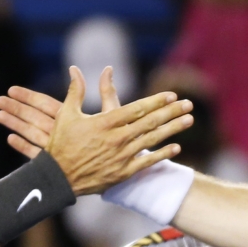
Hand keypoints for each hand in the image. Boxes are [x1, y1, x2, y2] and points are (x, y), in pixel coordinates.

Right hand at [0, 67, 192, 195]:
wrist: (58, 178)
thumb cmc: (61, 144)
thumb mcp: (66, 115)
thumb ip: (75, 91)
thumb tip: (74, 69)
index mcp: (105, 123)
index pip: (136, 109)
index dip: (156, 101)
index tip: (171, 95)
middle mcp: (116, 139)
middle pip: (150, 122)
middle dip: (171, 112)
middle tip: (189, 104)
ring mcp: (121, 156)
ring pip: (152, 140)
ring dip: (172, 129)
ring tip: (189, 120)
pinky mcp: (122, 172)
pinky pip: (146, 162)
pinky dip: (162, 154)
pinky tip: (176, 147)